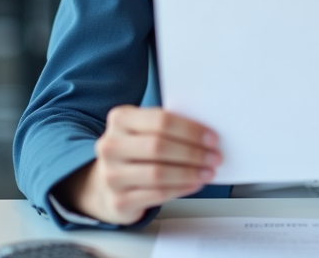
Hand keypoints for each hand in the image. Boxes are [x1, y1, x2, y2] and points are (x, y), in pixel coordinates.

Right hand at [57, 106, 220, 225]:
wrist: (104, 184)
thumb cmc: (134, 152)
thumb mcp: (143, 130)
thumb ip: (166, 127)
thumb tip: (205, 133)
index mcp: (120, 119)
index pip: (160, 120)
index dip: (189, 129)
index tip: (211, 137)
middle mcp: (111, 145)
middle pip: (159, 146)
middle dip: (192, 152)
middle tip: (214, 156)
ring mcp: (111, 174)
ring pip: (158, 173)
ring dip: (190, 172)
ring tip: (208, 172)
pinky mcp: (118, 200)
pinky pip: (156, 194)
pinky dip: (181, 189)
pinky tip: (194, 184)